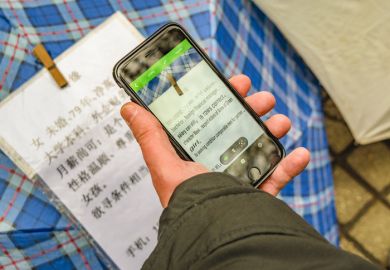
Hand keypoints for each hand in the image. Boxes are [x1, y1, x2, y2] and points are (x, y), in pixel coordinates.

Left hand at [121, 74, 309, 206]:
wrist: (213, 231)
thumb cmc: (187, 201)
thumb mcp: (165, 164)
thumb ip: (150, 136)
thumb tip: (129, 108)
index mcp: (198, 154)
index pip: (212, 120)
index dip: (224, 98)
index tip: (236, 83)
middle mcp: (219, 164)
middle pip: (240, 129)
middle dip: (253, 108)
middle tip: (262, 96)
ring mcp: (241, 178)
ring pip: (262, 147)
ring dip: (275, 130)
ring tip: (282, 120)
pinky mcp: (259, 194)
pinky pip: (279, 176)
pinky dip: (291, 165)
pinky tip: (300, 153)